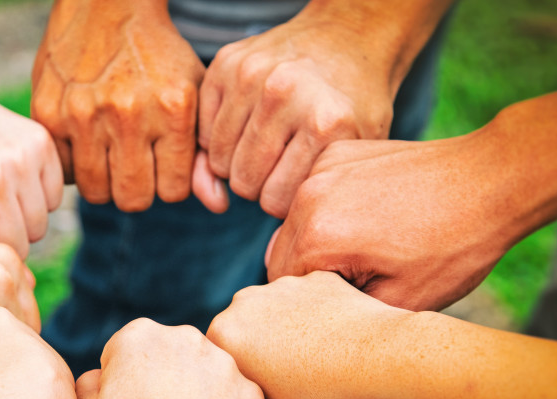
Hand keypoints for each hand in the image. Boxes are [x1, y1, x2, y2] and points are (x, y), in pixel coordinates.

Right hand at [31, 0, 226, 212]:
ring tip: (111, 153)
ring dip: (106, 182)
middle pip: (134, 199)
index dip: (170, 183)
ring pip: (97, 192)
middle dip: (138, 189)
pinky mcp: (49, 113)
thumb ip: (205, 155)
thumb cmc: (158, 58)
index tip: (165, 163)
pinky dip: (75, 166)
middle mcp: (128, 112)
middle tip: (136, 163)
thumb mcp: (193, 96)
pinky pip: (64, 172)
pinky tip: (86, 143)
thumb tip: (219, 206)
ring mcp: (84, 113)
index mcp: (172, 108)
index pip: (174, 191)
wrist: (106, 7)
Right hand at [75, 319, 268, 398]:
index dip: (125, 384)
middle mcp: (186, 339)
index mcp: (139, 337)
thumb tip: (104, 377)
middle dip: (167, 382)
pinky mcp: (254, 397)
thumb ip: (91, 383)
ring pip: (210, 378)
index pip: (130, 351)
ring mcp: (226, 367)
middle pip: (175, 356)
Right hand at [198, 12, 394, 217]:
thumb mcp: (351, 156)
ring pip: (219, 159)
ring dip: (238, 163)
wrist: (347, 37)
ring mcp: (251, 74)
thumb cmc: (352, 105)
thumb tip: (219, 203)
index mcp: (324, 123)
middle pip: (243, 182)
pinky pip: (204, 130)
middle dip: (259, 184)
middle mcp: (284, 94)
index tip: (299, 179)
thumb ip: (303, 193)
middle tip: (281, 163)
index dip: (285, 199)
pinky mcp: (226, 62)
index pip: (275, 201)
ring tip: (265, 147)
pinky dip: (221, 138)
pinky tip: (247, 127)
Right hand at [208, 272, 415, 398]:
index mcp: (223, 336)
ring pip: (279, 313)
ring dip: (291, 332)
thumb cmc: (321, 398)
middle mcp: (243, 302)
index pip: (225, 362)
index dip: (246, 381)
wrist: (377, 360)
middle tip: (294, 380)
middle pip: (246, 333)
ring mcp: (282, 285)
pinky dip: (322, 318)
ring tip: (321, 362)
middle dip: (262, 351)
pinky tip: (340, 341)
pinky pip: (313, 302)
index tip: (270, 396)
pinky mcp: (316, 277)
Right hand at [266, 135, 513, 311]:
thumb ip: (340, 314)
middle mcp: (308, 195)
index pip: (283, 287)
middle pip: (281, 254)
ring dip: (319, 243)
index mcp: (318, 236)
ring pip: (295, 225)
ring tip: (368, 251)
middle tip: (360, 283)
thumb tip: (310, 315)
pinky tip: (372, 220)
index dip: (312, 306)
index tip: (348, 306)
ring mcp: (322, 168)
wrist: (492, 180)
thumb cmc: (454, 246)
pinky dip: (330, 213)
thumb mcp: (400, 303)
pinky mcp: (337, 152)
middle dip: (311, 275)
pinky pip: (314, 196)